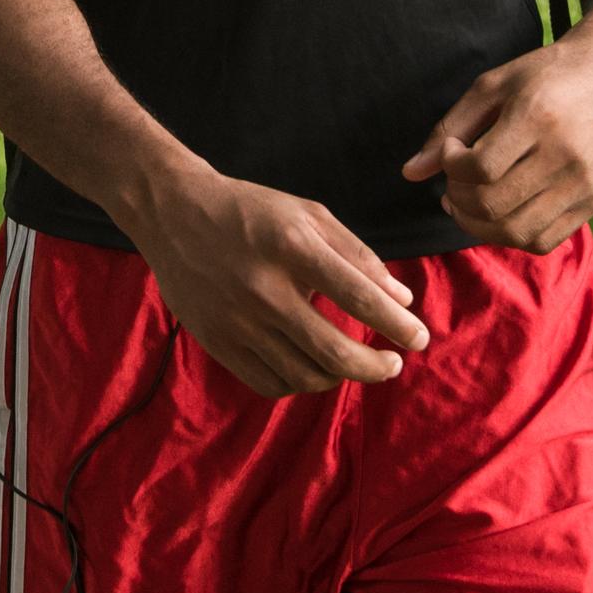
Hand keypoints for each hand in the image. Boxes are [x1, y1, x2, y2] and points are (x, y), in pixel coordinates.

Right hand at [118, 168, 429, 397]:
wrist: (171, 212)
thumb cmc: (251, 210)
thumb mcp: (308, 214)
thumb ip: (358, 255)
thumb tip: (401, 300)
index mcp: (291, 248)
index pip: (360, 298)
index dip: (399, 326)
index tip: (420, 338)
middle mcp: (263, 289)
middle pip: (335, 354)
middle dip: (377, 367)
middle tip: (393, 364)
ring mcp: (236, 321)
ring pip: (304, 376)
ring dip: (340, 376)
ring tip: (351, 362)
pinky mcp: (216, 341)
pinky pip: (269, 383)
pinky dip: (299, 383)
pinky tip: (310, 367)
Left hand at [403, 30, 592, 252]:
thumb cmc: (547, 73)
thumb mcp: (493, 85)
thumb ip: (449, 127)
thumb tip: (411, 173)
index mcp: (538, 118)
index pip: (480, 169)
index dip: (451, 166)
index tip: (452, 150)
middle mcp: (565, 156)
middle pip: (493, 204)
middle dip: (458, 198)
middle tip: (454, 179)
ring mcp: (583, 184)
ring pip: (515, 231)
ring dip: (478, 224)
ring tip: (468, 200)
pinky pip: (543, 241)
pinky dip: (511, 235)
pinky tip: (499, 212)